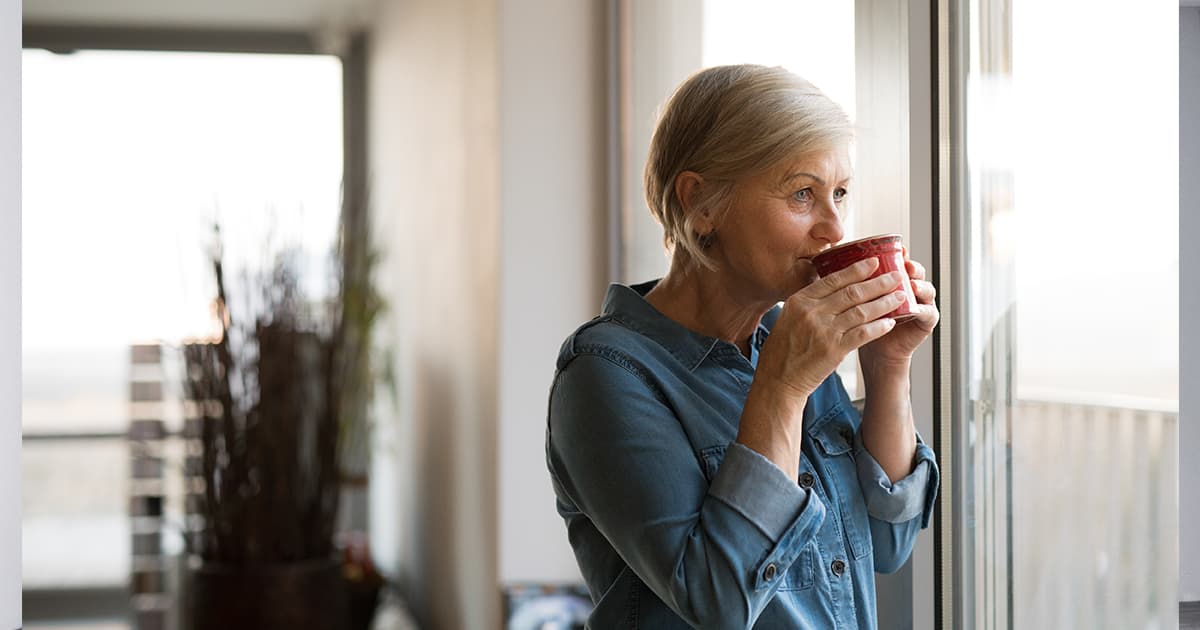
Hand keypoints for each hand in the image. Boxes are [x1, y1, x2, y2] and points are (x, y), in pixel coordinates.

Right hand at [755, 257, 909, 399]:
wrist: (778, 380)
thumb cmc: (782, 350)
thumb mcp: (787, 318)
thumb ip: (808, 303)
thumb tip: (831, 288)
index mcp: (799, 301)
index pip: (833, 280)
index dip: (857, 270)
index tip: (874, 262)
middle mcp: (811, 312)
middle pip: (852, 292)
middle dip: (878, 283)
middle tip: (896, 276)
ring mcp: (823, 331)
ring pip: (861, 311)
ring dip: (884, 303)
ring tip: (900, 296)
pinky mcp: (834, 350)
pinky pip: (862, 334)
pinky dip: (878, 327)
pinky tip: (890, 322)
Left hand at [858, 251, 939, 376]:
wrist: (873, 352)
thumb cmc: (861, 324)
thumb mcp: (854, 301)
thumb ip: (848, 283)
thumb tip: (819, 263)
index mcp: (893, 280)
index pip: (898, 261)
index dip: (896, 254)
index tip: (892, 248)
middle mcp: (909, 288)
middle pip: (915, 272)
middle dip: (910, 266)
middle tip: (904, 263)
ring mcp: (921, 304)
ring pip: (926, 289)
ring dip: (920, 285)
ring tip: (910, 284)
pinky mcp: (926, 322)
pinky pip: (928, 313)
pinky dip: (922, 309)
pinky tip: (914, 307)